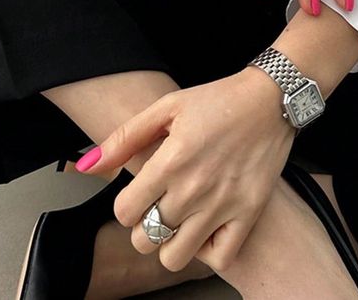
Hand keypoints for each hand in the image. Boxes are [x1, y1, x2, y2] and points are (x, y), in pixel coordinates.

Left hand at [77, 68, 294, 271]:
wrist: (270, 99)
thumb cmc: (218, 100)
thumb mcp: (167, 107)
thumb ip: (124, 138)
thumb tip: (87, 166)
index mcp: (170, 160)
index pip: (124, 212)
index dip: (126, 204)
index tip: (139, 194)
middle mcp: (194, 188)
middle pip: (144, 239)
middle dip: (144, 225)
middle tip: (158, 206)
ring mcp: (222, 205)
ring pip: (174, 256)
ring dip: (170, 242)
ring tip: (179, 220)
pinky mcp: (248, 213)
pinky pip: (218, 258)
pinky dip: (207, 249)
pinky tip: (206, 227)